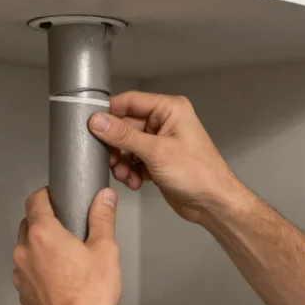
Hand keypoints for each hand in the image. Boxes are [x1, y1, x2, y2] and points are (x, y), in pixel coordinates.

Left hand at [13, 187, 120, 304]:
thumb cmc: (90, 294)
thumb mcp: (105, 250)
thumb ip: (102, 218)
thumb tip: (105, 198)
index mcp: (43, 234)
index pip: (35, 201)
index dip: (45, 195)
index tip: (55, 197)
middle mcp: (25, 251)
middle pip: (28, 224)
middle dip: (44, 221)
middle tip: (66, 227)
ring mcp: (20, 273)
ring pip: (26, 249)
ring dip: (40, 247)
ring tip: (65, 256)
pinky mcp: (22, 292)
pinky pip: (27, 271)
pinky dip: (39, 268)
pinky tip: (59, 278)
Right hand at [88, 91, 244, 223]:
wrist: (213, 203)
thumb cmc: (198, 173)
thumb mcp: (156, 152)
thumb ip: (124, 135)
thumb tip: (98, 121)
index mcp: (169, 109)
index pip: (130, 102)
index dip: (109, 113)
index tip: (91, 126)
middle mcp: (164, 122)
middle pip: (125, 126)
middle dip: (116, 146)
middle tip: (112, 160)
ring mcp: (161, 142)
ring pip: (127, 145)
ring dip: (122, 162)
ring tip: (125, 175)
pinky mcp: (157, 160)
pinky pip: (133, 160)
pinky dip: (130, 171)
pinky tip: (135, 182)